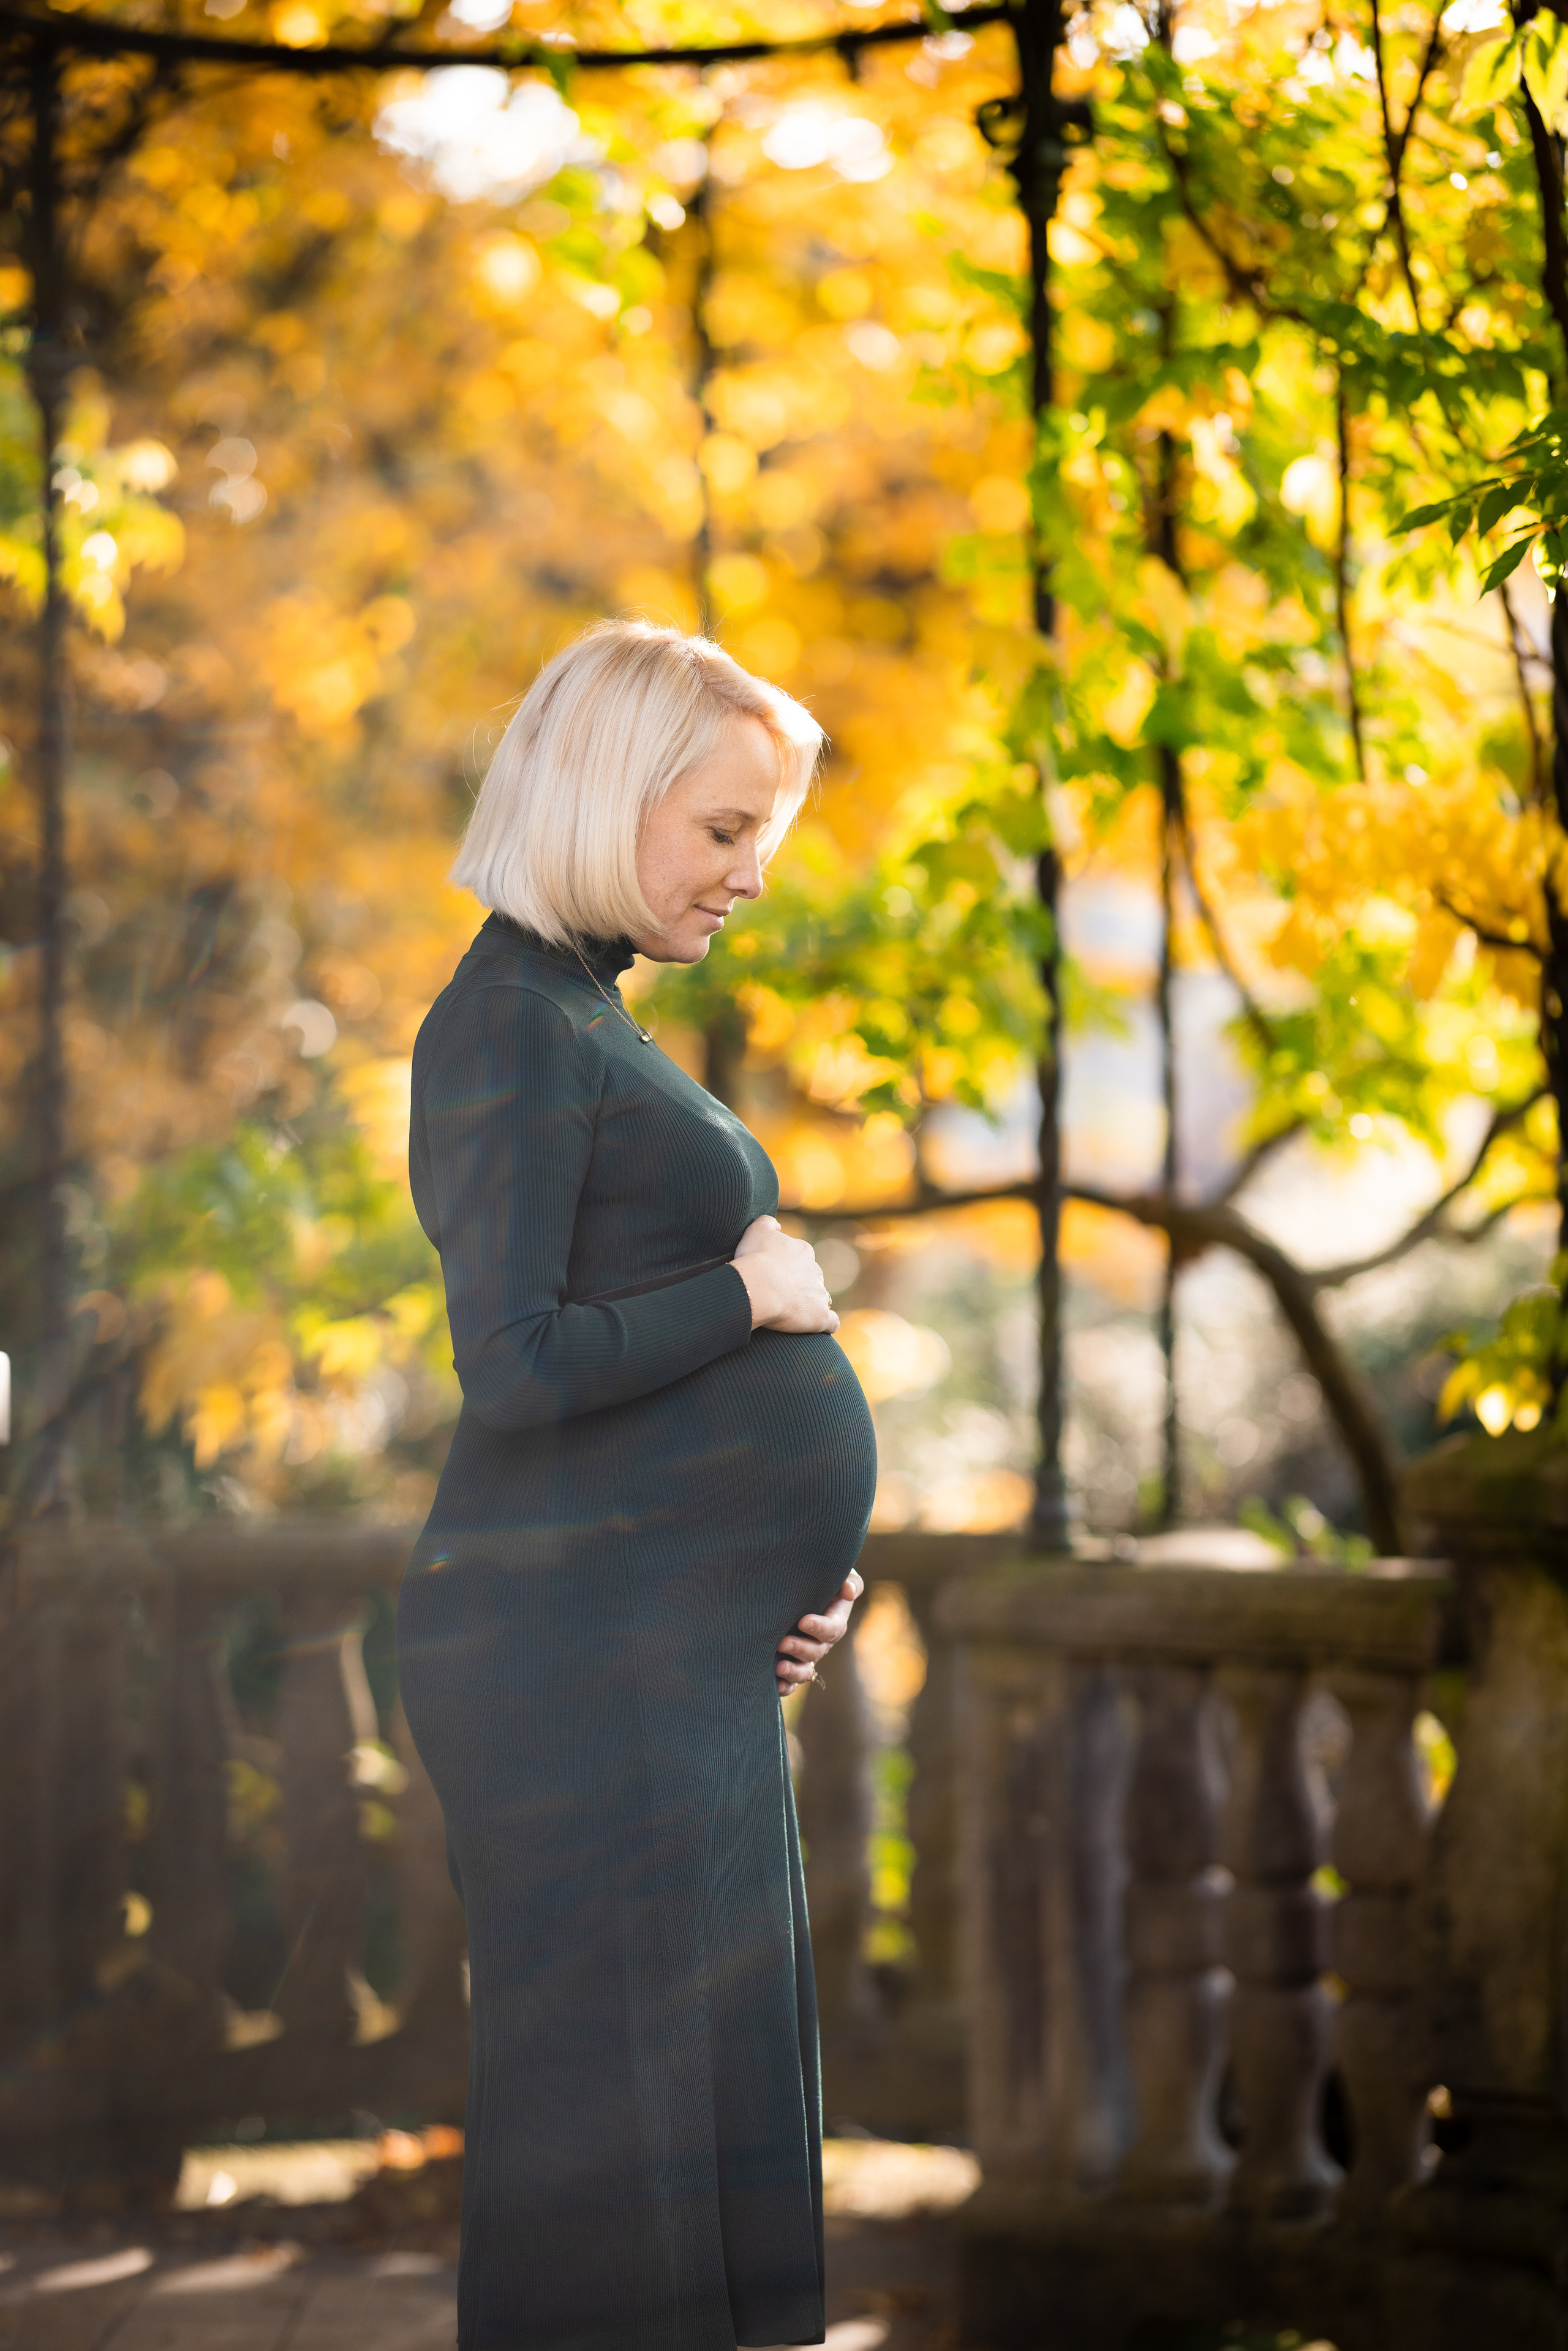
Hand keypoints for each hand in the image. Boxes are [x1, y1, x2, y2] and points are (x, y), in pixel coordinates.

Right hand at [732, 1215, 838, 1334]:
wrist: (759, 1286)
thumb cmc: (755, 1258)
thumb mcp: (756, 1230)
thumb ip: (768, 1223)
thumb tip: (777, 1226)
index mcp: (803, 1251)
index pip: (801, 1258)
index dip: (787, 1267)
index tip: (772, 1274)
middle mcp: (816, 1271)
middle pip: (811, 1278)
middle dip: (800, 1285)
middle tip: (778, 1294)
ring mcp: (820, 1295)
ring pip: (821, 1298)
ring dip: (810, 1304)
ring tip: (792, 1313)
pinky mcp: (820, 1317)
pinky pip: (831, 1321)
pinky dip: (827, 1323)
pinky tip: (817, 1326)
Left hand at [775, 1569, 863, 1697]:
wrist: (796, 1589)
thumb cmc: (819, 1578)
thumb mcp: (837, 1574)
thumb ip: (848, 1579)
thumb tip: (848, 1592)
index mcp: (835, 1620)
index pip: (832, 1629)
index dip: (820, 1628)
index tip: (802, 1621)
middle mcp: (822, 1642)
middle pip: (817, 1652)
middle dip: (801, 1649)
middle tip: (782, 1642)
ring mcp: (807, 1655)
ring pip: (806, 1671)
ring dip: (794, 1672)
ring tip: (778, 1667)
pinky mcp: (792, 1663)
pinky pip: (792, 1682)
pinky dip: (786, 1686)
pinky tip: (775, 1685)